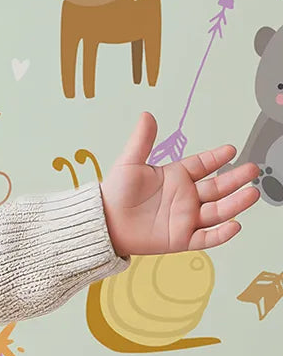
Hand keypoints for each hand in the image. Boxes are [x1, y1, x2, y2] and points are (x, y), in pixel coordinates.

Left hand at [100, 111, 260, 256]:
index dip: (217, 158)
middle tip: (252, 170)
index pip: (203, 165)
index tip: (231, 150)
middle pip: (217, 187)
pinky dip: (221, 234)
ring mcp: (185, 218)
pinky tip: (234, 225)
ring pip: (217, 211)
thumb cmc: (115, 194)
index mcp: (176, 177)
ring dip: (235, 204)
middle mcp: (185, 197)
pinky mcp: (181, 239)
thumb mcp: (129, 164)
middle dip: (236, 179)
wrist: (103, 223)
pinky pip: (206, 238)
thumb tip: (147, 116)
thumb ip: (141, 141)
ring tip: (252, 193)